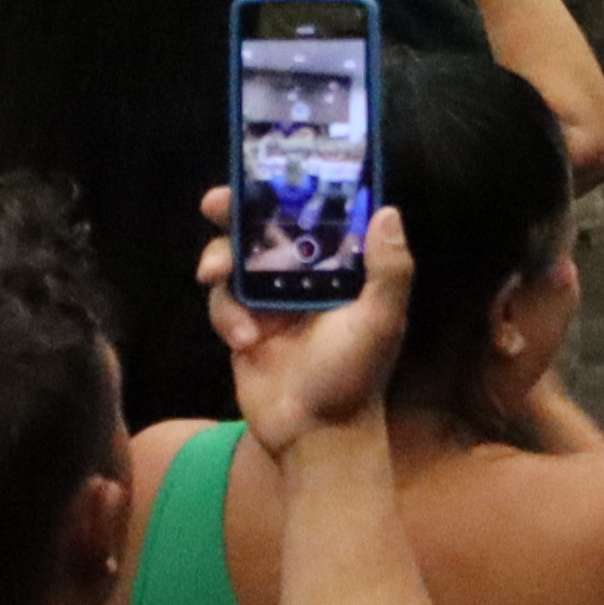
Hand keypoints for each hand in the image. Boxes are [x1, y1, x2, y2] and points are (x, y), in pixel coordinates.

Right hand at [201, 191, 410, 450]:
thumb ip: (389, 269)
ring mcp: (272, 302)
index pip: (318, 216)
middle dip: (238, 212)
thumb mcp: (382, 320)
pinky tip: (245, 340)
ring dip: (222, 261)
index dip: (295, 190)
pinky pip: (223, 303)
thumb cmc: (355, 376)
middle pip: (267, 230)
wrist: (315, 436)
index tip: (269, 168)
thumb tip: (387, 211)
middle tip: (215, 202)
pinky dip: (227, 315)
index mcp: (342, 269)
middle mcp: (306, 278)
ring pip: (236, 261)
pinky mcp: (244, 328)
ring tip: (214, 272)